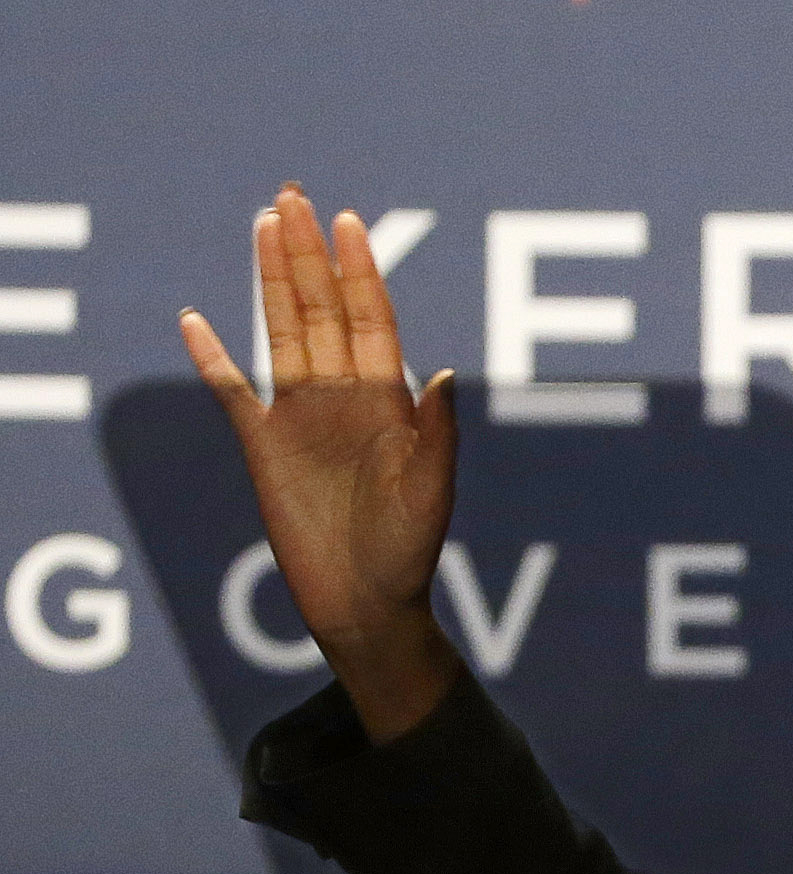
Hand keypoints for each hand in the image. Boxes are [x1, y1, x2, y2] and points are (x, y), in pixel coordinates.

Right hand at [178, 186, 460, 741]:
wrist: (367, 602)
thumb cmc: (409, 551)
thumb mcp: (431, 491)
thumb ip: (437, 433)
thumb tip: (442, 371)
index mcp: (387, 401)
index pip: (369, 319)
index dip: (360, 270)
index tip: (348, 221)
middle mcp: (342, 396)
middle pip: (320, 309)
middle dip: (309, 254)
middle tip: (294, 196)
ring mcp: (300, 416)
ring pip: (280, 331)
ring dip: (270, 279)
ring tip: (263, 224)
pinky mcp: (263, 445)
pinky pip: (230, 390)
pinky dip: (211, 357)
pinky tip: (194, 320)